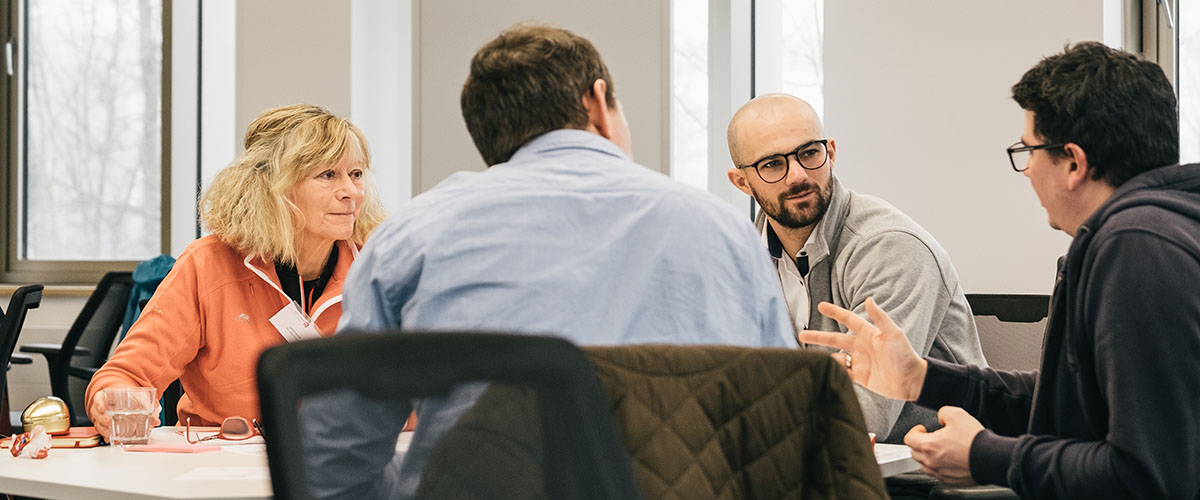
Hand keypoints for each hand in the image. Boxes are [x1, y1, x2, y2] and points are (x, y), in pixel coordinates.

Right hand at [88, 387, 161, 440]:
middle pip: (96, 412)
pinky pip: (101, 430)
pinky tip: (109, 438)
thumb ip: (146, 407)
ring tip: (109, 433)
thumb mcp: (137, 399)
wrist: (124, 398)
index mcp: (107, 396)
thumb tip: (155, 421)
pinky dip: (104, 435)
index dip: (99, 403)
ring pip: (97, 422)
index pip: (99, 398)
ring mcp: (101, 416)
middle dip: (102, 418)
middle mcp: (102, 406)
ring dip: (102, 428)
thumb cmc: (128, 398)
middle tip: (109, 422)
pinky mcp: (103, 424)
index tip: (102, 408)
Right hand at [798, 298, 927, 400]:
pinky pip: (842, 372)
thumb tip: (869, 299)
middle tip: (801, 334)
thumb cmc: (905, 356)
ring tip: (814, 359)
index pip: (847, 319)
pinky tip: (825, 371)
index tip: (820, 306)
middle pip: (834, 338)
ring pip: (835, 356)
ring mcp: (859, 361)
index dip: (834, 312)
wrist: (912, 381)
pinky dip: (833, 371)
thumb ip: (880, 318)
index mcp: (868, 334)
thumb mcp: (894, 334)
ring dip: (824, 356)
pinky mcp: (859, 377)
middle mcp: (860, 346)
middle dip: (818, 336)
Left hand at [904, 406, 983, 485]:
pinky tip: (949, 459)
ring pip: (924, 464)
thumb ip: (943, 412)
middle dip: (920, 443)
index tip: (922, 429)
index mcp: (928, 445)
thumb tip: (940, 417)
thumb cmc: (974, 440)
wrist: (990, 458)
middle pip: (914, 452)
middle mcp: (930, 461)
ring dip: (928, 456)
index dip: (915, 431)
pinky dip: (939, 466)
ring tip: (940, 448)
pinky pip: (937, 473)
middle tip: (932, 437)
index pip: (908, 438)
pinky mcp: (949, 480)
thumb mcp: (956, 414)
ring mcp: (939, 472)